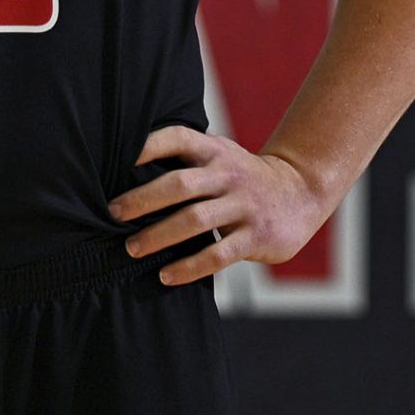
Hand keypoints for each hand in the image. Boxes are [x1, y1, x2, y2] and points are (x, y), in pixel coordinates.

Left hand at [107, 125, 330, 286]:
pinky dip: (189, 267)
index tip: (119, 159)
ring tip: (132, 248)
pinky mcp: (256, 236)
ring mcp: (244, 205)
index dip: (149, 145)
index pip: (178, 138)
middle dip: (142, 200)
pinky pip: (217, 255)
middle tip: (113, 214)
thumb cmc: (243, 176)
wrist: (302, 191)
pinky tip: (166, 275)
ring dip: (159, 236)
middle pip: (180, 184)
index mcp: (215, 151)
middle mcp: (228, 174)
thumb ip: (187, 158)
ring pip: (195, 221)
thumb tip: (126, 170)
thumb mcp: (221, 155)